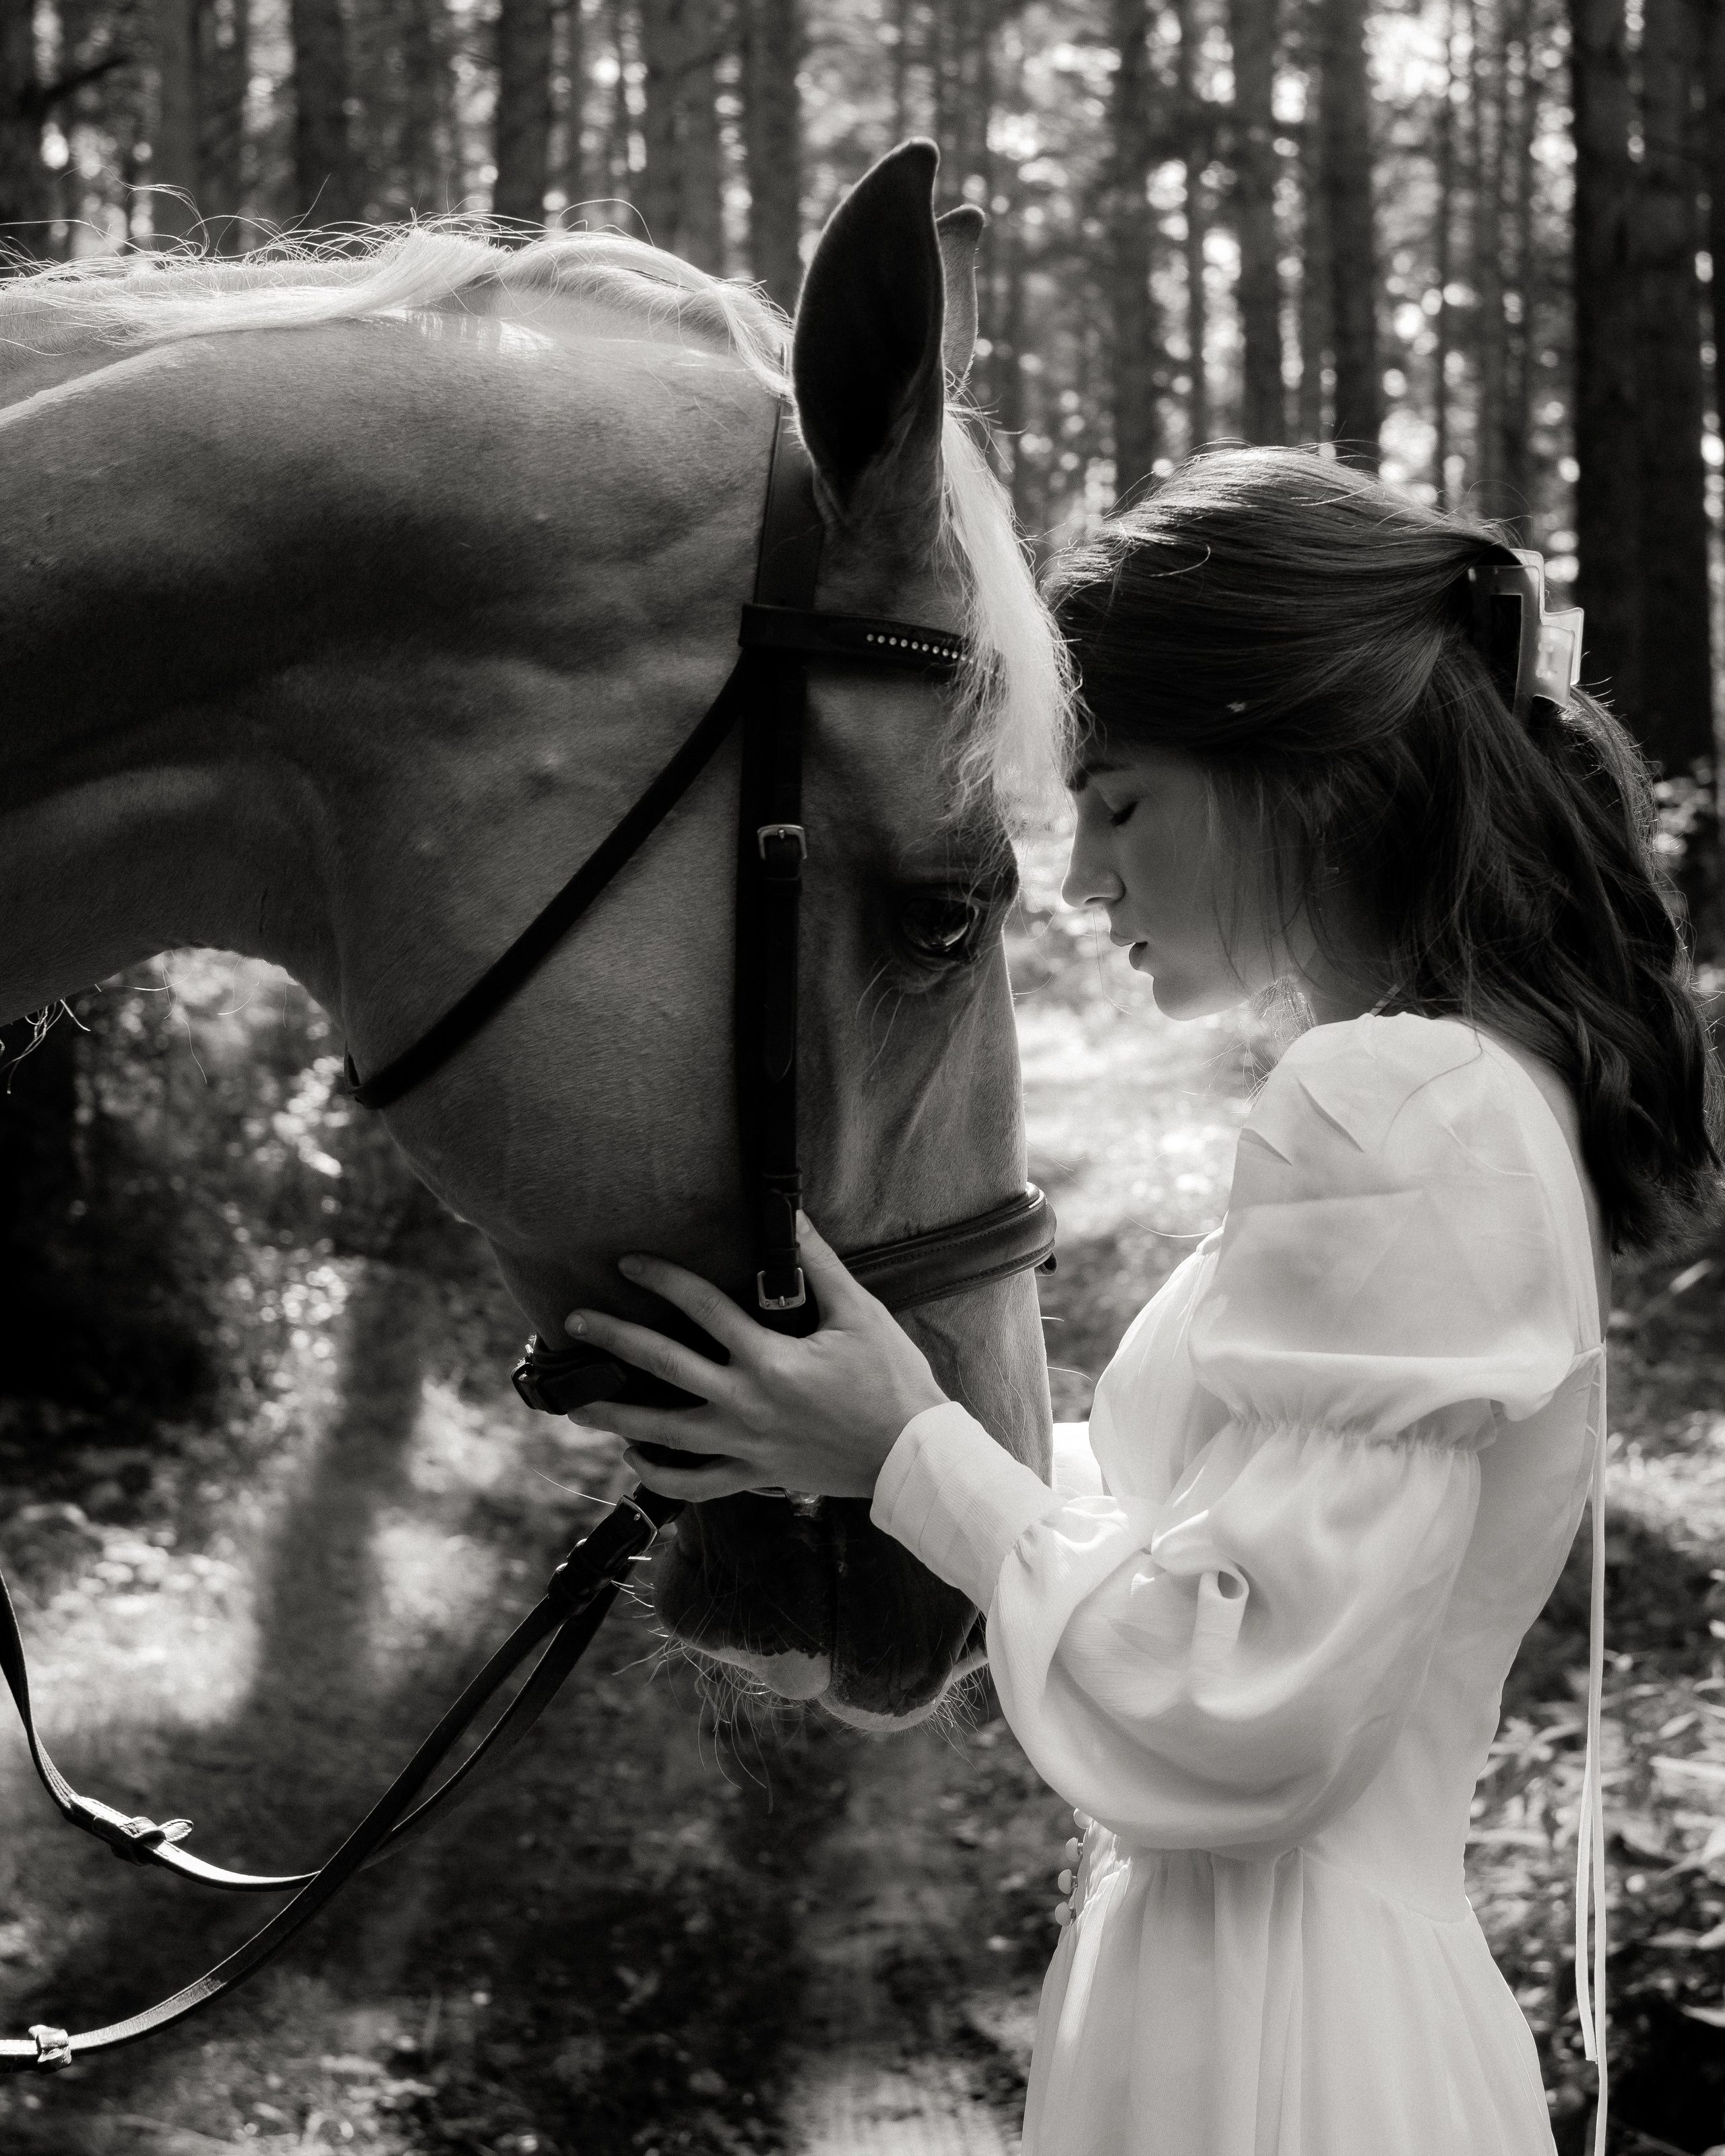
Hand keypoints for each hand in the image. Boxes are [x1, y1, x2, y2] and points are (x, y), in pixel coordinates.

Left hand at [563, 1213, 948, 1502]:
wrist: (911, 1457)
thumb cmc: (891, 1380)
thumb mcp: (858, 1313)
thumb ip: (819, 1265)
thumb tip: (793, 1215)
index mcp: (768, 1358)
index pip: (702, 1306)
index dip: (662, 1277)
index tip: (628, 1261)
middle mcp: (745, 1402)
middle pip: (663, 1367)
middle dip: (614, 1339)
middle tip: (573, 1321)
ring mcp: (744, 1444)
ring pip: (663, 1434)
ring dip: (614, 1417)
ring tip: (576, 1406)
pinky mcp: (752, 1476)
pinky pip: (693, 1485)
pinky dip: (658, 1476)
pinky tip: (633, 1459)